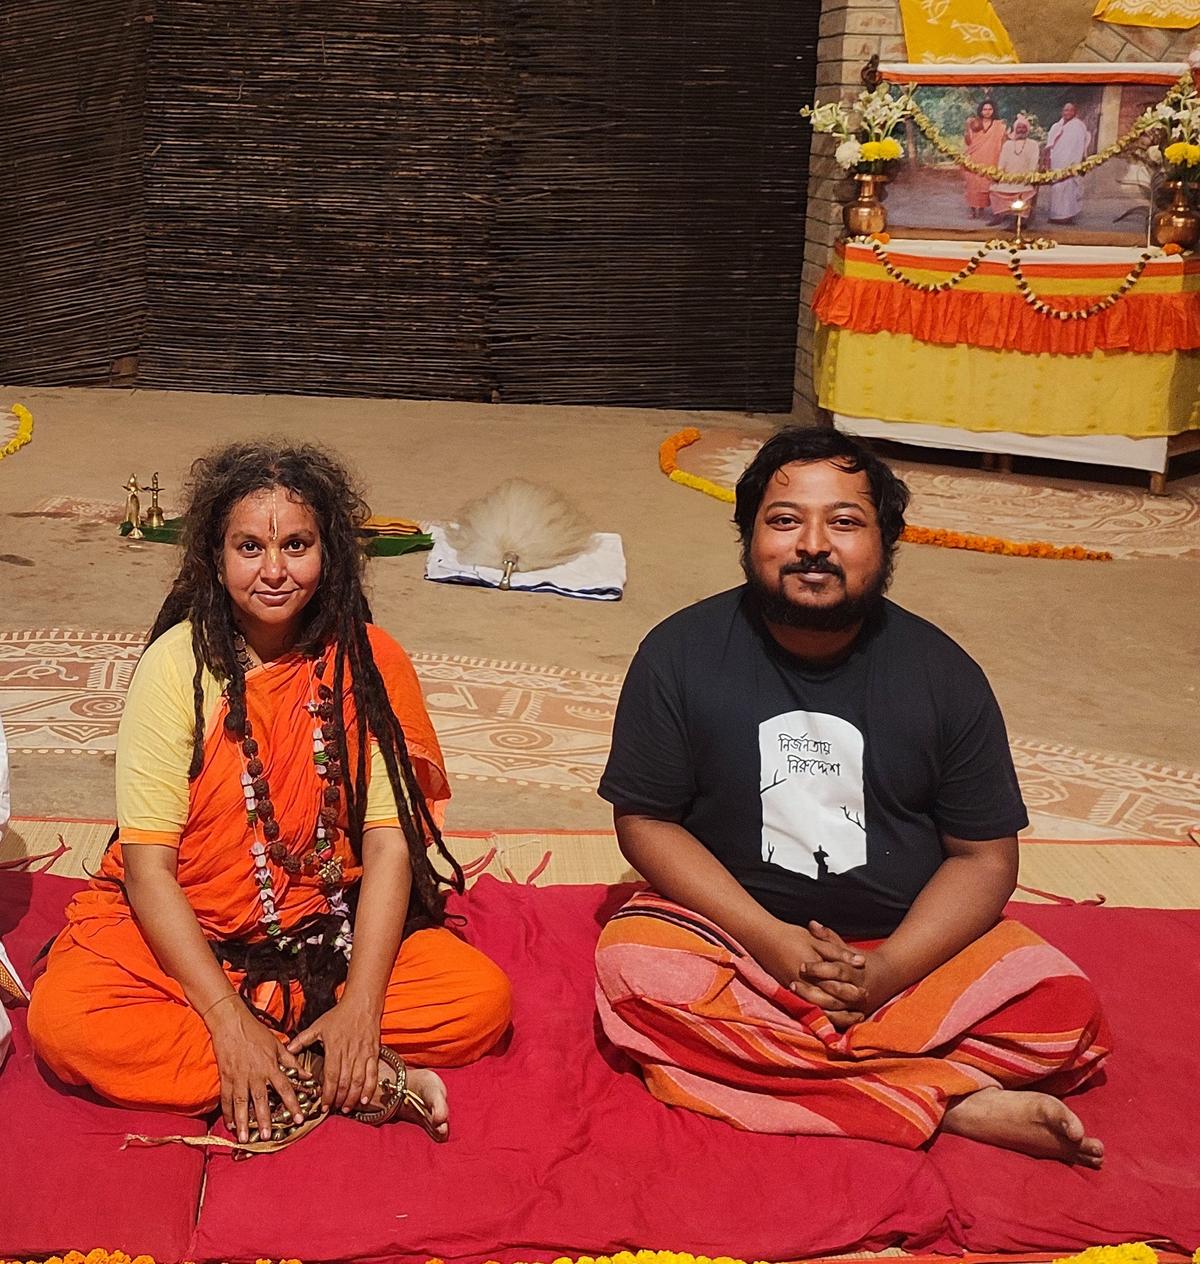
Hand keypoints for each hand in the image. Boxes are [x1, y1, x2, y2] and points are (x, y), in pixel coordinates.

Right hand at [206, 997, 304, 1143]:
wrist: (232, 1023)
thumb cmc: (256, 1033)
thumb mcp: (277, 1044)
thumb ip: (292, 1061)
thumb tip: (306, 1074)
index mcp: (270, 1066)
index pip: (284, 1088)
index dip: (292, 1104)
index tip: (298, 1119)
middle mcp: (255, 1075)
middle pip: (261, 1100)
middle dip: (264, 1120)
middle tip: (268, 1136)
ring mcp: (238, 1077)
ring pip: (241, 1103)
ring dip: (243, 1122)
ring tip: (244, 1138)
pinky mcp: (225, 1078)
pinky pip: (226, 1098)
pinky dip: (227, 1112)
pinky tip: (230, 1124)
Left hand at [287, 993, 381, 1112]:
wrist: (362, 1004)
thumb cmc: (339, 1015)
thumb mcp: (318, 1026)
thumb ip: (302, 1040)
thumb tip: (287, 1049)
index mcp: (334, 1048)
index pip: (331, 1076)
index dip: (327, 1093)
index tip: (323, 1105)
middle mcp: (350, 1053)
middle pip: (345, 1082)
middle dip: (338, 1099)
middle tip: (333, 1110)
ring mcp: (363, 1054)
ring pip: (359, 1081)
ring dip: (352, 1098)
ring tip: (346, 1108)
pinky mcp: (374, 1053)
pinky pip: (373, 1074)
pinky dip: (369, 1088)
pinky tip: (365, 1100)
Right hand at [755, 921, 864, 1026]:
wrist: (762, 938)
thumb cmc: (790, 936)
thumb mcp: (815, 940)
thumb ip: (838, 952)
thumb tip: (861, 962)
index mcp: (811, 968)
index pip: (835, 984)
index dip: (851, 990)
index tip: (866, 991)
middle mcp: (802, 983)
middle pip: (828, 1000)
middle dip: (847, 1006)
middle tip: (863, 1006)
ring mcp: (794, 991)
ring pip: (819, 1009)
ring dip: (838, 1015)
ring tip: (854, 1015)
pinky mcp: (788, 994)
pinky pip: (808, 1010)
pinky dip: (823, 1015)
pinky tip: (834, 1015)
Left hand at [802, 921, 908, 1024]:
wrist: (886, 977)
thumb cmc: (860, 960)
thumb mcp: (846, 948)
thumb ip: (829, 937)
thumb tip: (811, 924)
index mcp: (857, 971)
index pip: (838, 971)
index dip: (819, 969)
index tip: (802, 966)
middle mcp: (859, 990)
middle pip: (836, 993)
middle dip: (814, 989)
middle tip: (793, 984)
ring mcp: (858, 1006)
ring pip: (836, 1009)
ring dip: (816, 1005)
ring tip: (796, 998)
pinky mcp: (856, 1016)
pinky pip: (840, 1021)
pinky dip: (826, 1019)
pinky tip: (809, 1013)